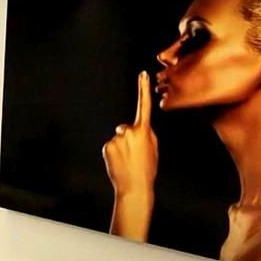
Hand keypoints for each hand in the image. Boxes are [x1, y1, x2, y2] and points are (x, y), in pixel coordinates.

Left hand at [102, 71, 157, 240]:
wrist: (134, 186)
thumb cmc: (147, 169)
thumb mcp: (153, 148)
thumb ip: (147, 134)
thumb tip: (141, 127)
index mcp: (144, 130)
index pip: (144, 106)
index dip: (143, 89)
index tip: (142, 74)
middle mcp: (129, 130)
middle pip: (126, 129)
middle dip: (128, 139)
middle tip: (134, 155)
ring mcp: (117, 138)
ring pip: (118, 138)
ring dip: (121, 147)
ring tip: (127, 161)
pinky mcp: (107, 145)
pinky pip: (110, 146)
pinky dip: (114, 153)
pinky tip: (119, 162)